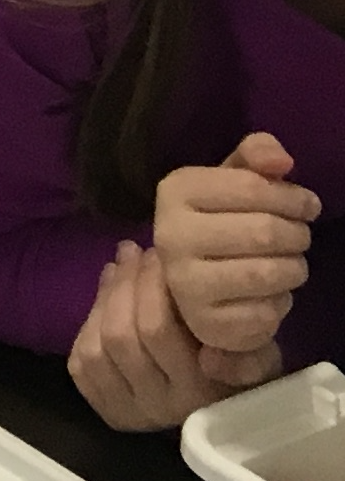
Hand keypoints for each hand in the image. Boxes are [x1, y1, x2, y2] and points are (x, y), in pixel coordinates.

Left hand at [67, 240, 280, 429]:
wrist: (219, 401)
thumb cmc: (239, 364)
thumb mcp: (258, 355)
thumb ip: (247, 351)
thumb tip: (212, 355)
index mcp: (199, 393)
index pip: (157, 331)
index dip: (149, 284)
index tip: (160, 255)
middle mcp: (161, 406)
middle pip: (122, 334)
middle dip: (126, 284)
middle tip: (136, 251)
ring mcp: (130, 410)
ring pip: (97, 346)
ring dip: (107, 297)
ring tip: (122, 265)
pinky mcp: (106, 406)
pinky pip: (82, 359)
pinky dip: (92, 319)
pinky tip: (109, 293)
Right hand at [157, 134, 317, 356]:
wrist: (196, 287)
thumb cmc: (221, 224)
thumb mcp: (231, 181)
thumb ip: (255, 157)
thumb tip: (282, 160)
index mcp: (174, 191)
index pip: (252, 187)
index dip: (292, 196)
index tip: (308, 204)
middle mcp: (171, 235)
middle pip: (265, 231)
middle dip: (297, 234)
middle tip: (300, 236)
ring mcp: (185, 283)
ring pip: (270, 273)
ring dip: (295, 268)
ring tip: (289, 263)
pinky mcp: (207, 324)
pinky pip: (268, 312)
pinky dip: (282, 302)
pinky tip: (271, 294)